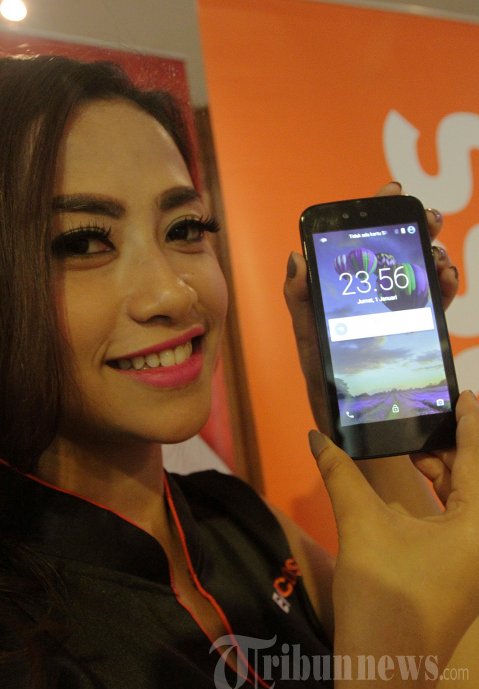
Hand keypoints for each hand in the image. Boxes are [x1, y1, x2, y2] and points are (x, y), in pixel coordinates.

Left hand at [284, 181, 458, 430]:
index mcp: (345, 291)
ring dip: (434, 257)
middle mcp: (372, 297)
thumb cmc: (323, 377)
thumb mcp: (307, 336)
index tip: (393, 190)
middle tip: (430, 218)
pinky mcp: (416, 332)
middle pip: (397, 252)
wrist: (350, 421)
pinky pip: (434, 304)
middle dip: (416, 228)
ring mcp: (396, 313)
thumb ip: (299, 300)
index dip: (377, 213)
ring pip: (420, 274)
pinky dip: (444, 287)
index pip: (360, 242)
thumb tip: (296, 257)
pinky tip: (446, 279)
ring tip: (439, 256)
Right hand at [308, 391, 478, 673]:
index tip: (461, 393)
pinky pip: (457, 521)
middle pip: (474, 479)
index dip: (469, 422)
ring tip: (411, 445)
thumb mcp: (361, 526)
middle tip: (420, 417)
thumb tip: (317, 435)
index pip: (477, 458)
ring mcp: (474, 560)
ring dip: (441, 472)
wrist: (382, 671)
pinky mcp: (460, 573)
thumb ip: (341, 474)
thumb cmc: (383, 596)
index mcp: (478, 525)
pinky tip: (410, 486)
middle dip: (449, 446)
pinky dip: (437, 498)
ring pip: (465, 501)